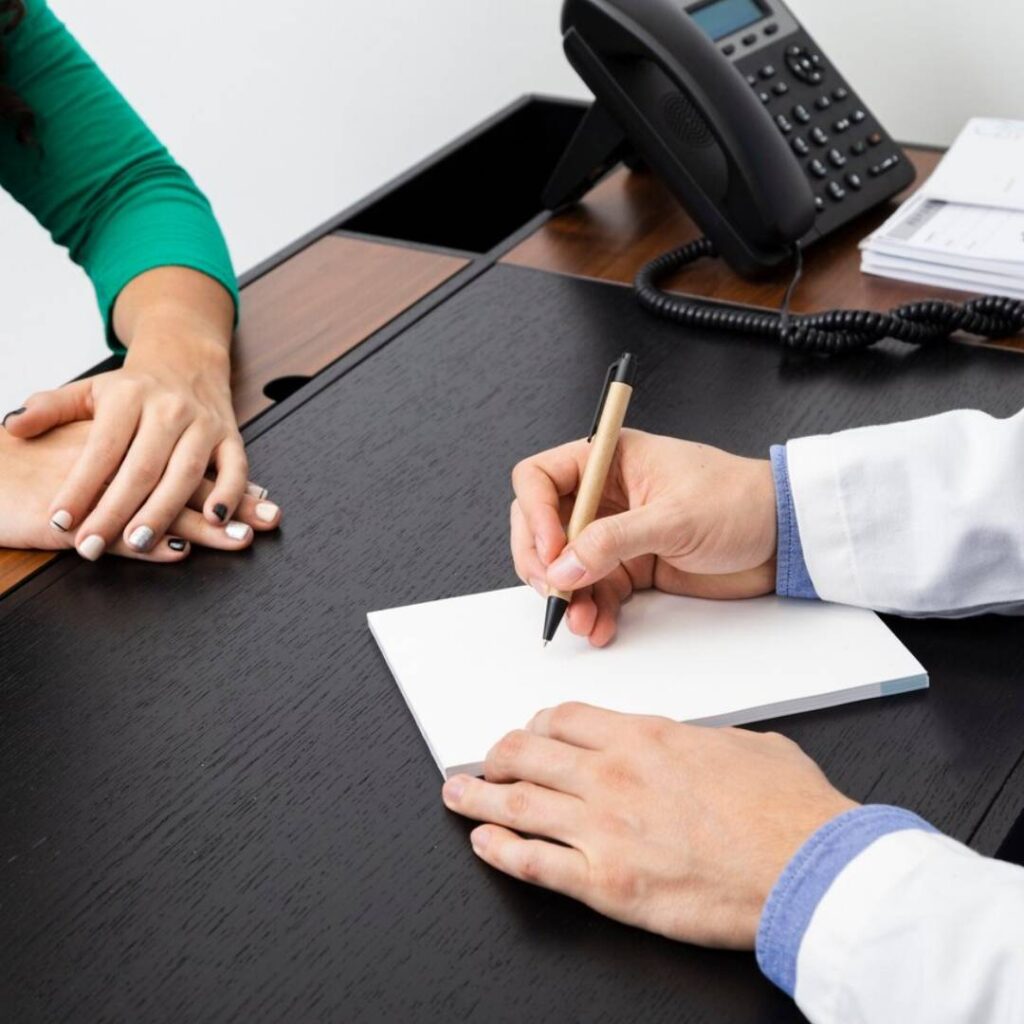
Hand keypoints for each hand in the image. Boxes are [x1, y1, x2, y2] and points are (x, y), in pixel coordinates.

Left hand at [1, 268, 267, 559]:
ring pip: (185, 473)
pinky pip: (236, 469)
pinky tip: (213, 520)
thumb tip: (13, 426)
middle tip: (90, 546)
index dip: (80, 487)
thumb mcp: (89, 390)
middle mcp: (169, 409)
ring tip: (138, 542)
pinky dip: (229, 495)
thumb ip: (50, 408)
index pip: (102, 448)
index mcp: (129, 397)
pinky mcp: (231, 438)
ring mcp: (203, 424)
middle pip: (142, 468)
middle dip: (114, 511)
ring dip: (163, 511)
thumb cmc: (135, 387)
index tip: (60, 520)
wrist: (188, 358)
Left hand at [442, 703, 855, 948]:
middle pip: (526, 752)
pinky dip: (500, 852)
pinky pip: (533, 864)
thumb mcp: (744, 745)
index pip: (564, 717)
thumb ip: (699, 741)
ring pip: (515, 804)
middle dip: (497, 754)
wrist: (809, 868)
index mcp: (643, 737)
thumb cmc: (787, 809)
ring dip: (476, 797)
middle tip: (485, 759)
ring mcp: (603, 829)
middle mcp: (611, 775)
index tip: (531, 731)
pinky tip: (484, 844)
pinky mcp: (605, 884)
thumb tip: (691, 745)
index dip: (537, 723)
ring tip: (456, 793)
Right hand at [511, 429, 776, 645]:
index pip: (540, 477)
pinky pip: (594, 590)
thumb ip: (613, 541)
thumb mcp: (673, 517)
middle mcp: (605, 494)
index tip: (552, 551)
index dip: (536, 514)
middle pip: (542, 524)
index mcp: (609, 459)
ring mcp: (615, 532)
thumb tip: (564, 567)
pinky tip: (600, 625)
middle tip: (555, 590)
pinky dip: (592, 610)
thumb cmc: (741, 501)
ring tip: (582, 619)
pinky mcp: (631, 566)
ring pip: (565, 565)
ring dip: (567, 596)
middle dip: (543, 562)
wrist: (783, 538)